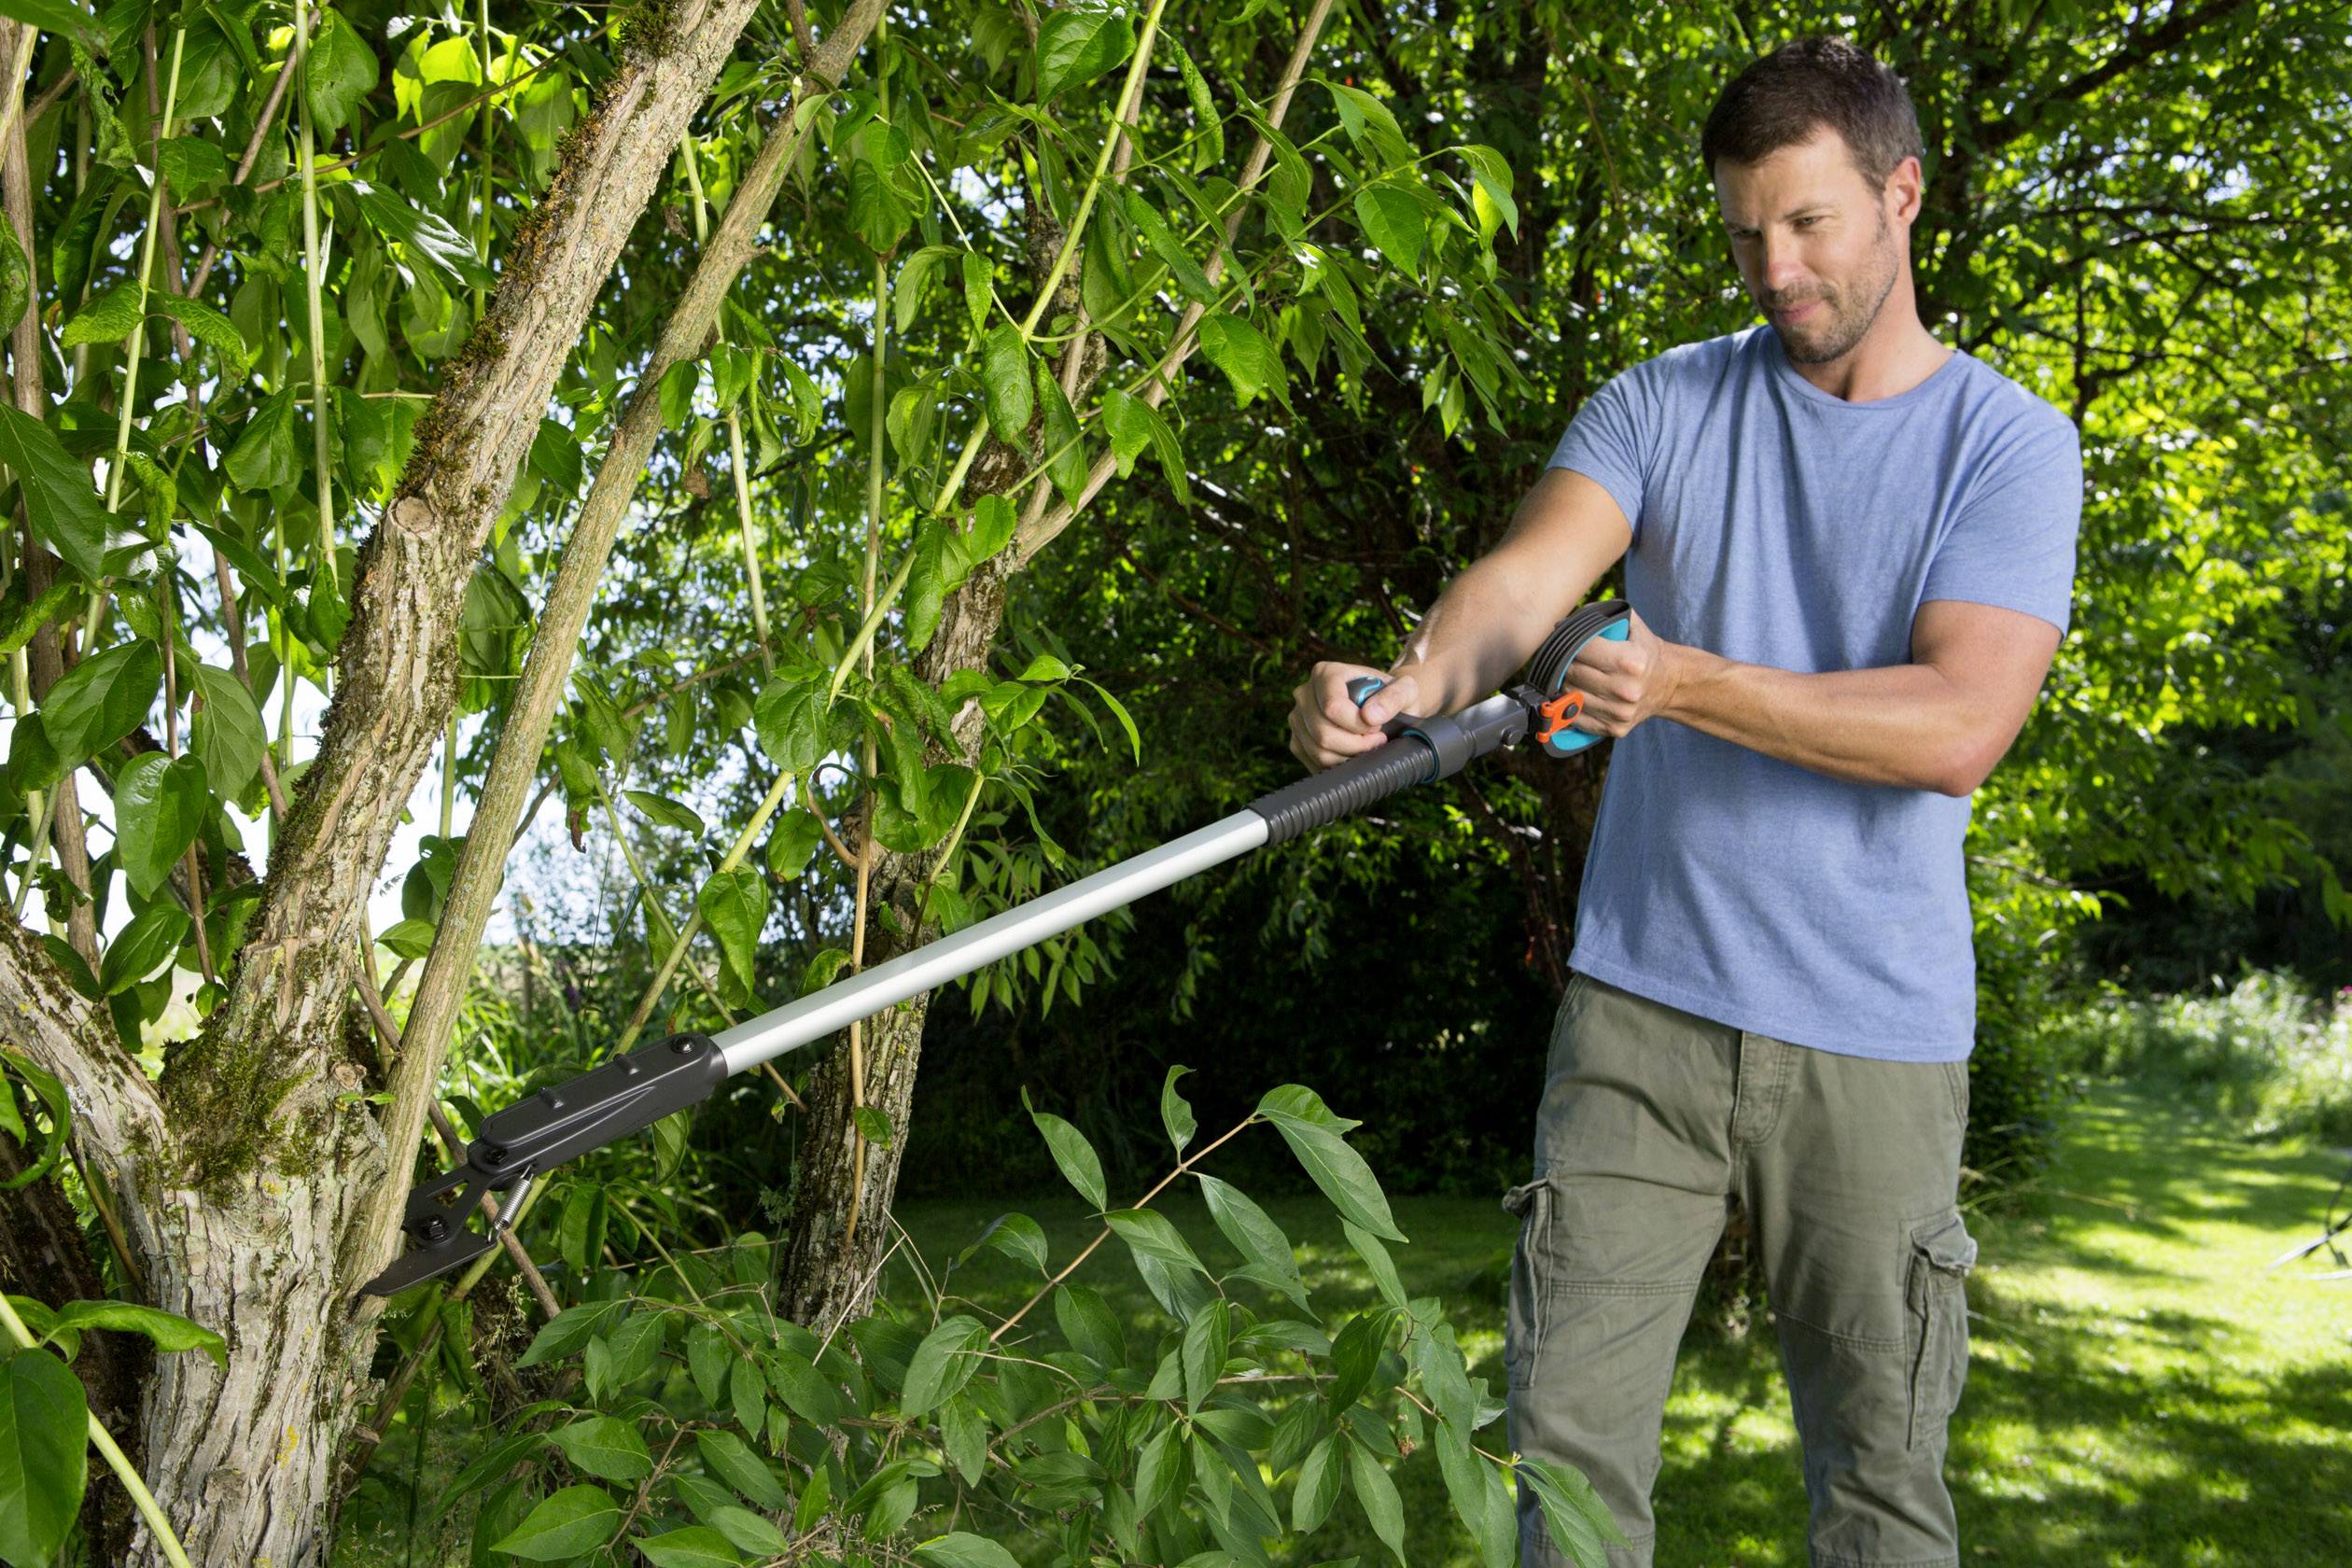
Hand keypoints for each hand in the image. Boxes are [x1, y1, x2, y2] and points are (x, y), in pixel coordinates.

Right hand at [1287, 661, 1416, 770]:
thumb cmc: (1392, 697)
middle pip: (1323, 733)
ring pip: (1318, 751)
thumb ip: (1394, 698)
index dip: (1358, 726)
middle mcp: (1304, 693)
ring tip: (1367, 747)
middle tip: (1377, 741)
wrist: (1381, 707)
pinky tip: (1354, 755)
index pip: (1332, 708)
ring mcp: (1297, 718)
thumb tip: (1370, 716)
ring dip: (1348, 757)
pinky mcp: (1297, 740)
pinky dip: (1337, 765)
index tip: (1378, 727)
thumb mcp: (1405, 690)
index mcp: (1325, 673)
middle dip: (1355, 745)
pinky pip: (1313, 762)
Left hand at [1562, 607, 1683, 739]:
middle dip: (1566, 664)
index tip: (1568, 642)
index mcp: (1630, 661)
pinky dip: (1573, 706)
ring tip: (1576, 676)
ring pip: (1571, 696)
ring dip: (1567, 685)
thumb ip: (1601, 615)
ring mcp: (1620, 712)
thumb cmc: (1644, 651)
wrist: (1670, 684)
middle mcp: (1625, 689)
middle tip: (1570, 659)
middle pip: (1573, 673)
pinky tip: (1580, 695)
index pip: (1581, 648)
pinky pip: (1577, 718)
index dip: (1570, 643)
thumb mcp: (1632, 625)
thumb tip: (1564, 623)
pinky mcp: (1615, 729)